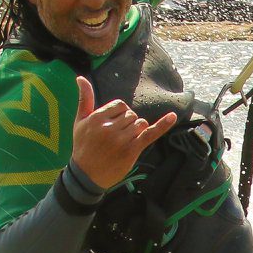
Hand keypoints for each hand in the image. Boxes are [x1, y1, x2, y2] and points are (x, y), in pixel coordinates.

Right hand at [69, 75, 174, 190]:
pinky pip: (150, 133)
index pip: (121, 105)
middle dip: (128, 124)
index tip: (112, 126)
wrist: (86, 175)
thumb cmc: (83, 146)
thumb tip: (81, 77)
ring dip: (136, 131)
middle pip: (132, 115)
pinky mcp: (132, 150)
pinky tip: (173, 116)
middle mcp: (109, 127)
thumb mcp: (80, 121)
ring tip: (122, 143)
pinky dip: (163, 125)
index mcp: (97, 118)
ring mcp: (121, 139)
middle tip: (115, 138)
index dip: (120, 114)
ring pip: (140, 124)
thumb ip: (84, 99)